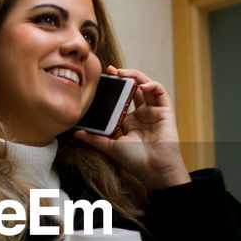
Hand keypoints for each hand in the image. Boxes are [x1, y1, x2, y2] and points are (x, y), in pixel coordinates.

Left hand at [74, 66, 190, 190]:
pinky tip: (142, 85)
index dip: (113, 88)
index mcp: (130, 121)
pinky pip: (160, 91)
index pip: (121, 99)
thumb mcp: (111, 147)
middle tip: (111, 70)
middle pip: (134, 88)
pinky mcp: (165, 111)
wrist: (155, 170)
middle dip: (123, 77)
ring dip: (136, 76)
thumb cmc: (136, 161)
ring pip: (147, 86)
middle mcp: (142, 114)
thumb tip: (76, 133)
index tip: (102, 80)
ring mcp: (154, 111)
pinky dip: (152, 84)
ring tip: (123, 72)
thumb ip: (95, 139)